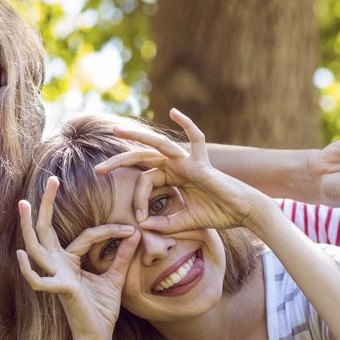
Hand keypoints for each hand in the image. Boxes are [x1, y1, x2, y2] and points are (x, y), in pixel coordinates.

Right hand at [16, 177, 138, 339]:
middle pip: (46, 230)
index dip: (109, 231)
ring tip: (23, 204)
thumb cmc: (102, 310)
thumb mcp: (115, 277)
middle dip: (46, 205)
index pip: (86, 236)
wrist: (99, 337)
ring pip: (37, 247)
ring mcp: (56, 277)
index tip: (131, 229)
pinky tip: (21, 254)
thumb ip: (122, 256)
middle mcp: (58, 266)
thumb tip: (135, 232)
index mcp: (70, 262)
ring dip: (28, 226)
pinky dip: (29, 270)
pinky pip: (38, 280)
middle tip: (51, 179)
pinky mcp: (60, 291)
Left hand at [100, 108, 269, 233]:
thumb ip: (163, 224)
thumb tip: (141, 226)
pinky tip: (174, 112)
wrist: (242, 213)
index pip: (144, 182)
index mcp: (172, 177)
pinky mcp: (202, 162)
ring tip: (116, 131)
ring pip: (158, 144)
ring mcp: (188, 161)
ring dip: (136, 136)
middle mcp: (177, 165)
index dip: (137, 200)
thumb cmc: (217, 215)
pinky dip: (187, 124)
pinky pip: (196, 138)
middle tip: (97, 171)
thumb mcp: (183, 222)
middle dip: (119, 162)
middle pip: (143, 157)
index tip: (139, 219)